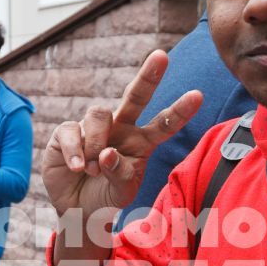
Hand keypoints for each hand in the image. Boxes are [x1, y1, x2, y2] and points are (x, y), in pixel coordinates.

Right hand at [41, 51, 202, 263]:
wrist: (76, 209)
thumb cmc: (106, 197)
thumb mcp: (121, 192)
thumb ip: (120, 174)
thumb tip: (107, 153)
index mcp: (142, 142)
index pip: (164, 123)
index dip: (179, 111)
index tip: (198, 95)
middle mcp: (121, 128)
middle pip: (136, 96)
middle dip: (149, 76)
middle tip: (161, 56)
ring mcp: (94, 128)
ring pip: (99, 115)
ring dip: (97, 145)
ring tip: (92, 170)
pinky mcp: (68, 132)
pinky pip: (73, 131)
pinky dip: (76, 152)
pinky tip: (77, 168)